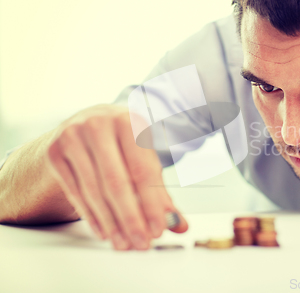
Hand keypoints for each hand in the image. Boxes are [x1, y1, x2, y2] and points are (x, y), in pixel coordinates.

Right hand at [44, 104, 187, 249]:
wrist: (84, 122)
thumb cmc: (122, 142)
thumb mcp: (144, 157)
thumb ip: (161, 191)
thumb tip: (179, 224)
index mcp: (130, 121)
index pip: (143, 171)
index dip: (151, 204)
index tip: (158, 229)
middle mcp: (100, 124)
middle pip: (117, 182)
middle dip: (131, 218)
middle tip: (141, 243)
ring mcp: (73, 136)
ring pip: (94, 190)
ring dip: (111, 222)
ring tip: (123, 243)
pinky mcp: (55, 152)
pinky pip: (75, 192)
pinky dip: (91, 216)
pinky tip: (104, 231)